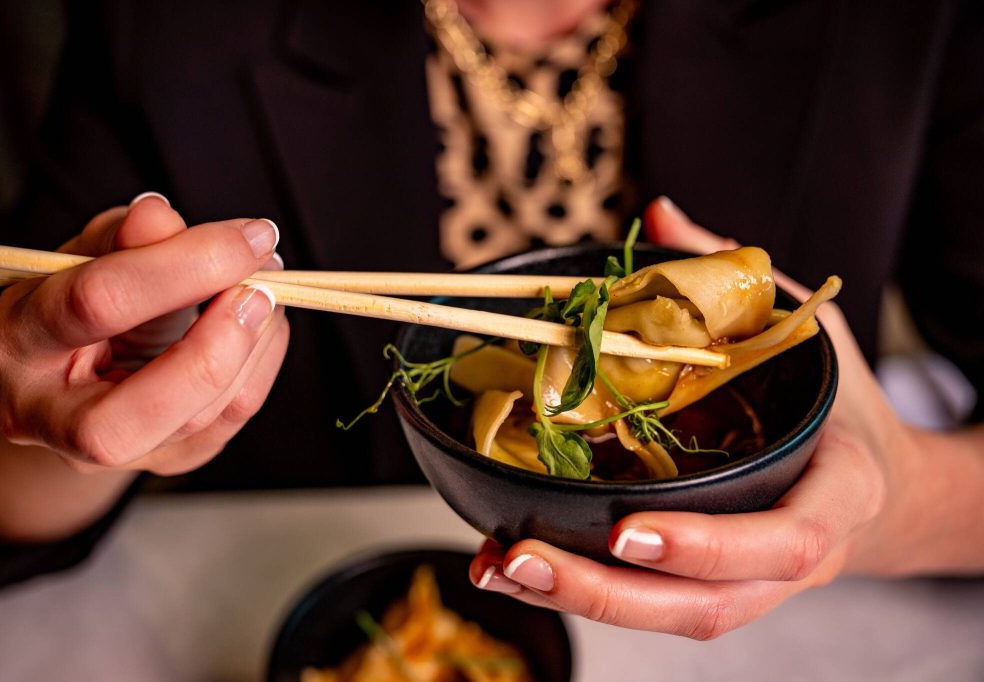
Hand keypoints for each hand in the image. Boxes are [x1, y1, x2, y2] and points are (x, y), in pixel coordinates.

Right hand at [0, 193, 289, 475]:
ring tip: (265, 289)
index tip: (249, 236)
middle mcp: (48, 415)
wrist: (74, 365)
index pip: (98, 303)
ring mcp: (108, 453)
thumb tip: (159, 216)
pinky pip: (231, 417)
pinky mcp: (165, 459)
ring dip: (252, 344)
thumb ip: (122, 237)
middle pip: (145, 406)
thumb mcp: (89, 254)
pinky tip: (263, 323)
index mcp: (15, 341)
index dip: (183, 264)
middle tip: (261, 287)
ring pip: (202, 414)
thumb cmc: (79, 299)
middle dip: (219, 343)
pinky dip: (260, 362)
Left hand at [469, 196, 936, 637]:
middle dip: (608, 591)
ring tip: (498, 567)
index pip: (787, 540)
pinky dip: (582, 594)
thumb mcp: (808, 332)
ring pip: (669, 619)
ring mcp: (752, 586)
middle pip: (706, 605)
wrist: (874, 487)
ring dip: (578, 600)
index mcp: (835, 495)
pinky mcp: (712, 589)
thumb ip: (739, 280)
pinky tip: (517, 570)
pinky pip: (651, 606)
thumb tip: (662, 213)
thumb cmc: (836, 405)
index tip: (626, 531)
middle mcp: (794, 561)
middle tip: (522, 555)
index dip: (707, 545)